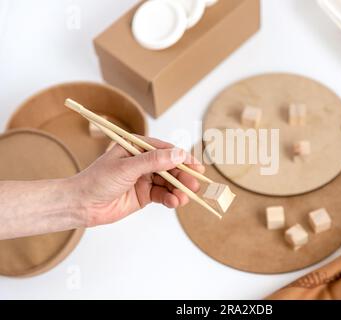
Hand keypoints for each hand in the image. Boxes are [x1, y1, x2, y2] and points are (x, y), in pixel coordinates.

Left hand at [69, 137, 203, 226]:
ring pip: (168, 183)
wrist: (81, 205)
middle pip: (170, 167)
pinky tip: (174, 202)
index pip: (166, 150)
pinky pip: (162, 195)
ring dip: (178, 190)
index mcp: (137, 147)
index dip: (183, 158)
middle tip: (195, 185)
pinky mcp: (144, 195)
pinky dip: (170, 199)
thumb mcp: (127, 167)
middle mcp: (143, 162)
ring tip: (184, 198)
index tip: (196, 166)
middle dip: (183, 177)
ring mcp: (144, 179)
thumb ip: (154, 161)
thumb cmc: (98, 180)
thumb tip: (178, 154)